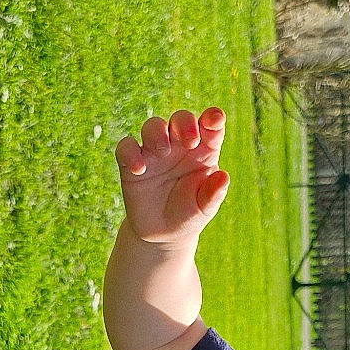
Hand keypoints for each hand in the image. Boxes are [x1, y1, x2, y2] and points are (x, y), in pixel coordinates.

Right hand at [115, 107, 229, 245]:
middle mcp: (178, 145)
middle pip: (180, 119)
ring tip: (162, 150)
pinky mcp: (131, 163)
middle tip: (191, 141)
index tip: (215, 120)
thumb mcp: (204, 208)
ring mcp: (154, 151)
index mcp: (202, 149)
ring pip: (152, 126)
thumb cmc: (189, 213)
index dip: (213, 118)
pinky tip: (138, 169)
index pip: (209, 125)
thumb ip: (214, 193)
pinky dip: (130, 153)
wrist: (162, 232)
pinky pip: (126, 148)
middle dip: (185, 123)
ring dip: (157, 132)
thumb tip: (223, 177)